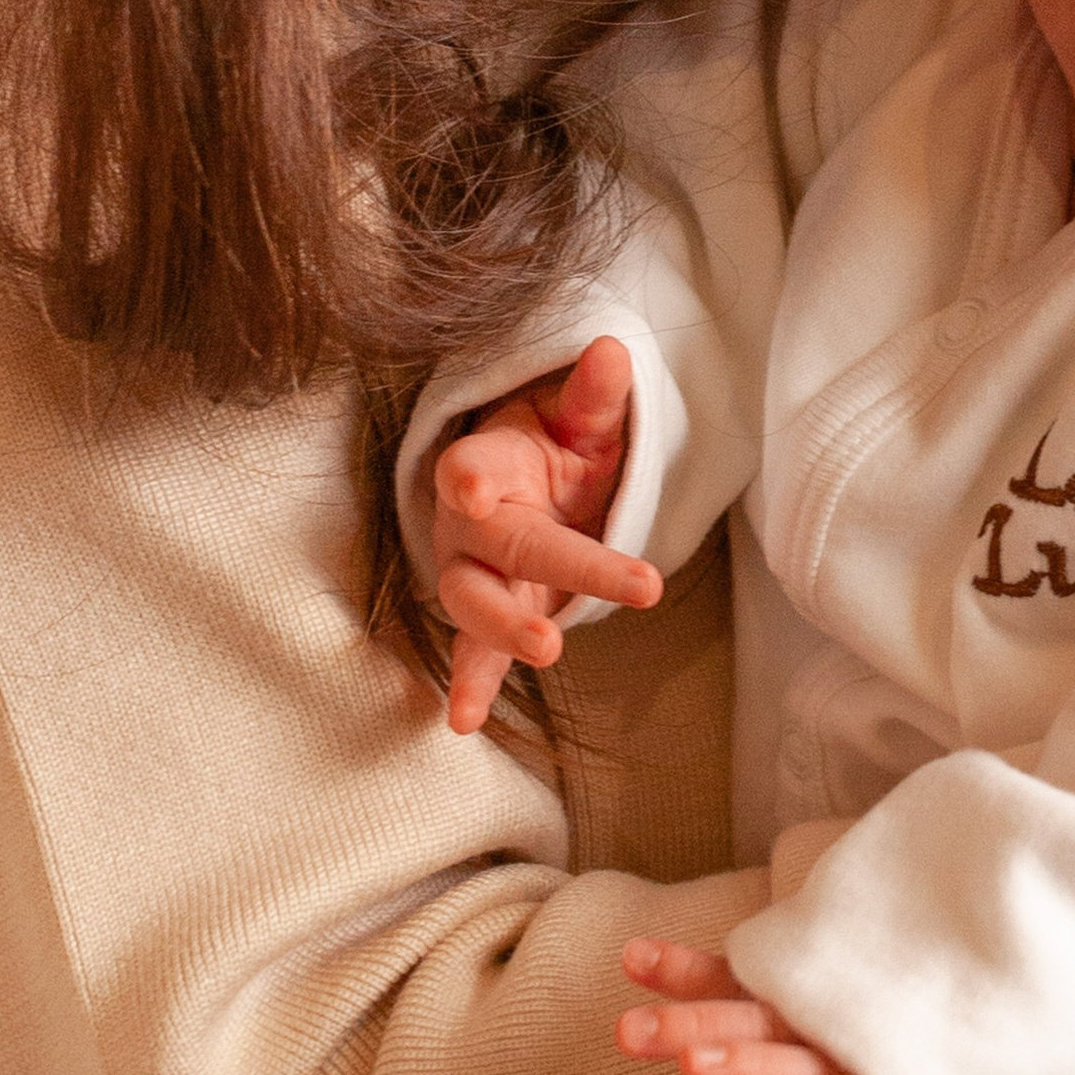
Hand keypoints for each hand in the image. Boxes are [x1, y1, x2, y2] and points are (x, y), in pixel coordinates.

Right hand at [432, 337, 656, 733]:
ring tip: (544, 654)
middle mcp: (469, 521)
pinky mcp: (484, 613)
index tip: (470, 488)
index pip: (472, 465)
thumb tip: (614, 351)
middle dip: (529, 578)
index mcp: (489, 462)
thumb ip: (594, 395)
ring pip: (472, 604)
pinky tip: (460, 723)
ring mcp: (473, 571)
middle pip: (497, 548)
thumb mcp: (580, 418)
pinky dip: (470, 684)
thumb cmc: (552, 444)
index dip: (470, 476)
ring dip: (499, 633)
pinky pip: (473, 651)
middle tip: (552, 625)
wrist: (524, 479)